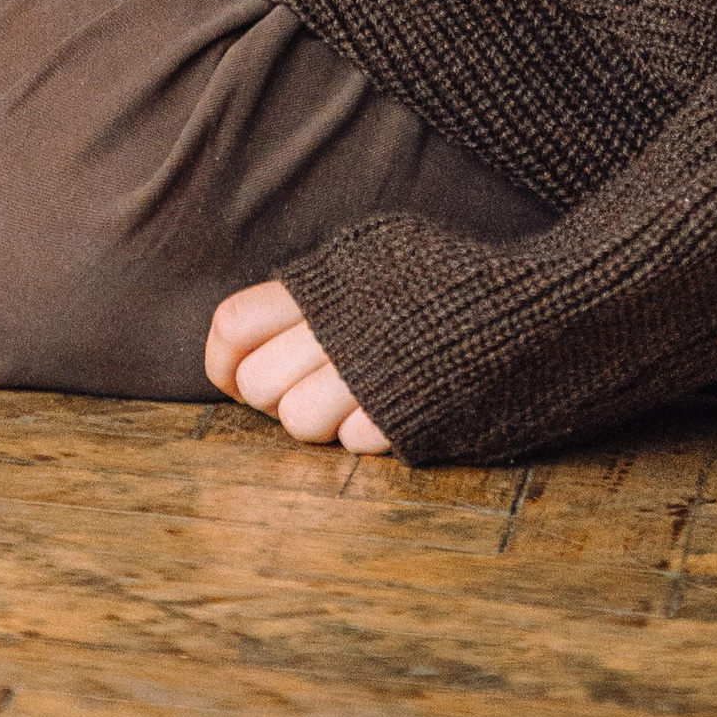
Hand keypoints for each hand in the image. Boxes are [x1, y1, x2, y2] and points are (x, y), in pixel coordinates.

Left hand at [207, 280, 391, 452]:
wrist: (495, 303)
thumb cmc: (402, 291)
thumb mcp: (344, 276)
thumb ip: (291, 302)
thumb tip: (232, 334)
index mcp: (312, 290)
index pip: (233, 325)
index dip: (220, 361)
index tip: (234, 379)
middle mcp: (332, 326)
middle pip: (257, 382)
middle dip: (274, 398)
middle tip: (308, 387)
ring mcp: (368, 368)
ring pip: (298, 420)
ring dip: (321, 421)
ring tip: (347, 401)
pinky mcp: (400, 408)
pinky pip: (353, 440)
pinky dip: (365, 432)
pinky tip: (383, 407)